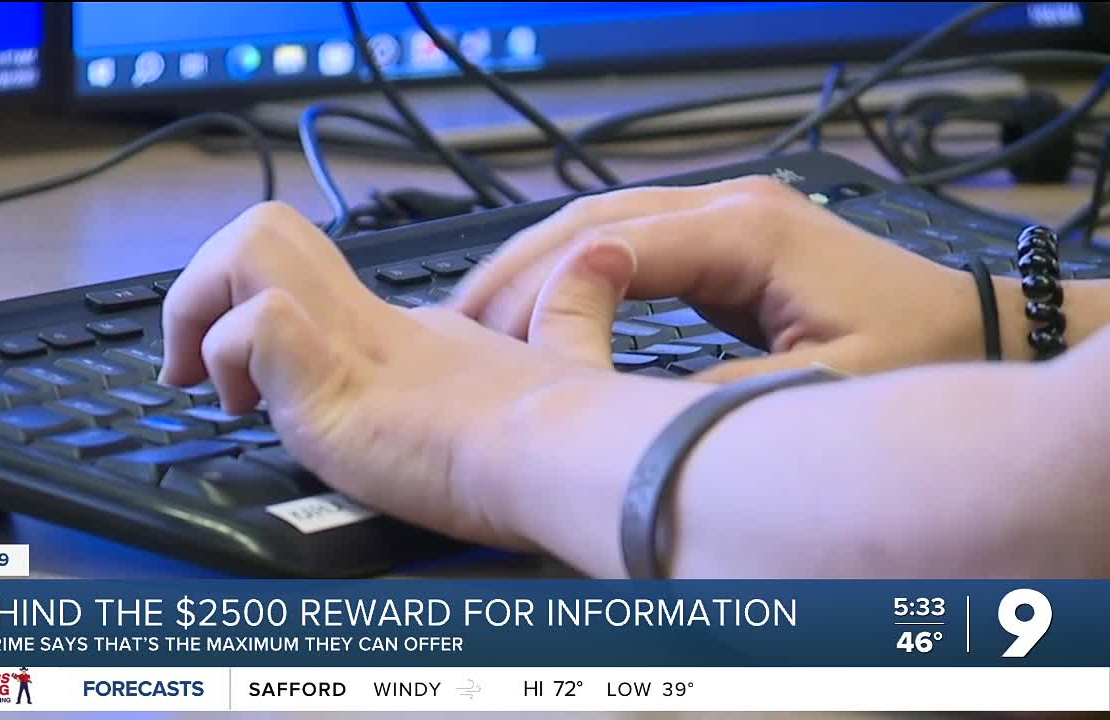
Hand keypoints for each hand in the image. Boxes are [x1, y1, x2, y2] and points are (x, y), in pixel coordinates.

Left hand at [157, 201, 641, 551]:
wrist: (562, 457)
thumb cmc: (559, 441)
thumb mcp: (546, 381)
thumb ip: (566, 325)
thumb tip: (607, 266)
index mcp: (408, 332)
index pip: (306, 279)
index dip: (254, 306)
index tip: (230, 374)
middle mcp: (370, 323)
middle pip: (265, 229)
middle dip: (204, 284)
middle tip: (198, 365)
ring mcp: (348, 344)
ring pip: (245, 247)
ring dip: (201, 310)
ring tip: (212, 382)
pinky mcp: (332, 378)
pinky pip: (252, 324)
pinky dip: (227, 359)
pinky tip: (253, 410)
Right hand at [450, 176, 1021, 379]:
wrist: (970, 327)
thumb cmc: (912, 349)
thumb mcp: (814, 391)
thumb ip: (712, 399)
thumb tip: (622, 411)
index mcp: (747, 230)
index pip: (610, 244)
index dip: (540, 289)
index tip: (483, 334)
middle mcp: (730, 206)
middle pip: (591, 218)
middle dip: (518, 267)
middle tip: (455, 321)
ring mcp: (727, 214)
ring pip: (602, 220)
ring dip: (537, 263)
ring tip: (478, 313)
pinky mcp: (727, 238)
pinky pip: (629, 239)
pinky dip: (574, 267)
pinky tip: (542, 300)